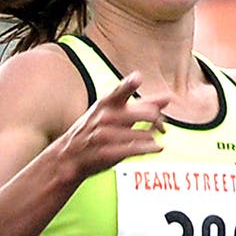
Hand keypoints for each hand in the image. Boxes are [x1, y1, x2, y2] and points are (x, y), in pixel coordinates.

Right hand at [54, 72, 171, 182]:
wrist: (68, 156)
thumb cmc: (94, 131)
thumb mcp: (114, 113)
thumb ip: (142, 105)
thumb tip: (167, 98)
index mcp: (107, 103)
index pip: (119, 91)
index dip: (128, 84)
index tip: (137, 78)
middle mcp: (105, 117)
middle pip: (144, 113)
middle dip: (157, 119)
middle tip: (162, 125)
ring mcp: (104, 136)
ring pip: (143, 133)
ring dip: (152, 136)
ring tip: (154, 138)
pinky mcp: (106, 153)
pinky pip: (135, 149)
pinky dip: (150, 148)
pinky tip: (157, 147)